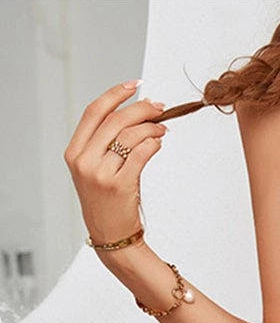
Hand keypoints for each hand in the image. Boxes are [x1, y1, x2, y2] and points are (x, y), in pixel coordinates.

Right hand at [64, 81, 167, 243]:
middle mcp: (84, 161)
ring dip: (150, 127)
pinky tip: (158, 142)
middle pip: (115, 120)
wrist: (112, 237)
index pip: (94, 112)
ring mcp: (100, 174)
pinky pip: (140, 153)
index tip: (134, 85)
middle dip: (140, 109)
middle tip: (159, 107)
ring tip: (162, 128)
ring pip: (129, 136)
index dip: (115, 94)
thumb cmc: (107, 203)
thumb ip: (104, 144)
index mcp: (74, 152)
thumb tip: (134, 114)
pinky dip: (152, 143)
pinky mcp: (119, 186)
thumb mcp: (95, 170)